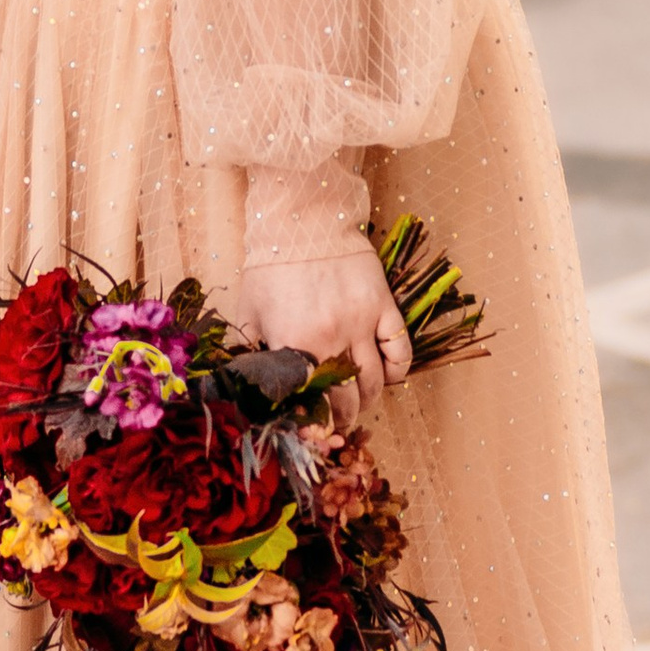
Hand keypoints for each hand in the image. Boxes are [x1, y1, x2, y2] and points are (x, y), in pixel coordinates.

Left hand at [241, 246, 410, 429]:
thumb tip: (250, 384)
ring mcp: (362, 324)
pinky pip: (400, 350)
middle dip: (343, 419)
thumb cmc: (270, 265)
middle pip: (347, 400)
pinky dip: (398, 370)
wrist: (303, 221)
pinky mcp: (383, 306)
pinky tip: (388, 374)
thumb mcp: (249, 311)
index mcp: (296, 346)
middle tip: (339, 423)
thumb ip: (250, 351)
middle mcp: (332, 340)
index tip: (314, 430)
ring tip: (361, 401)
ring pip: (375, 382)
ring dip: (369, 399)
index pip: (312, 403)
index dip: (315, 423)